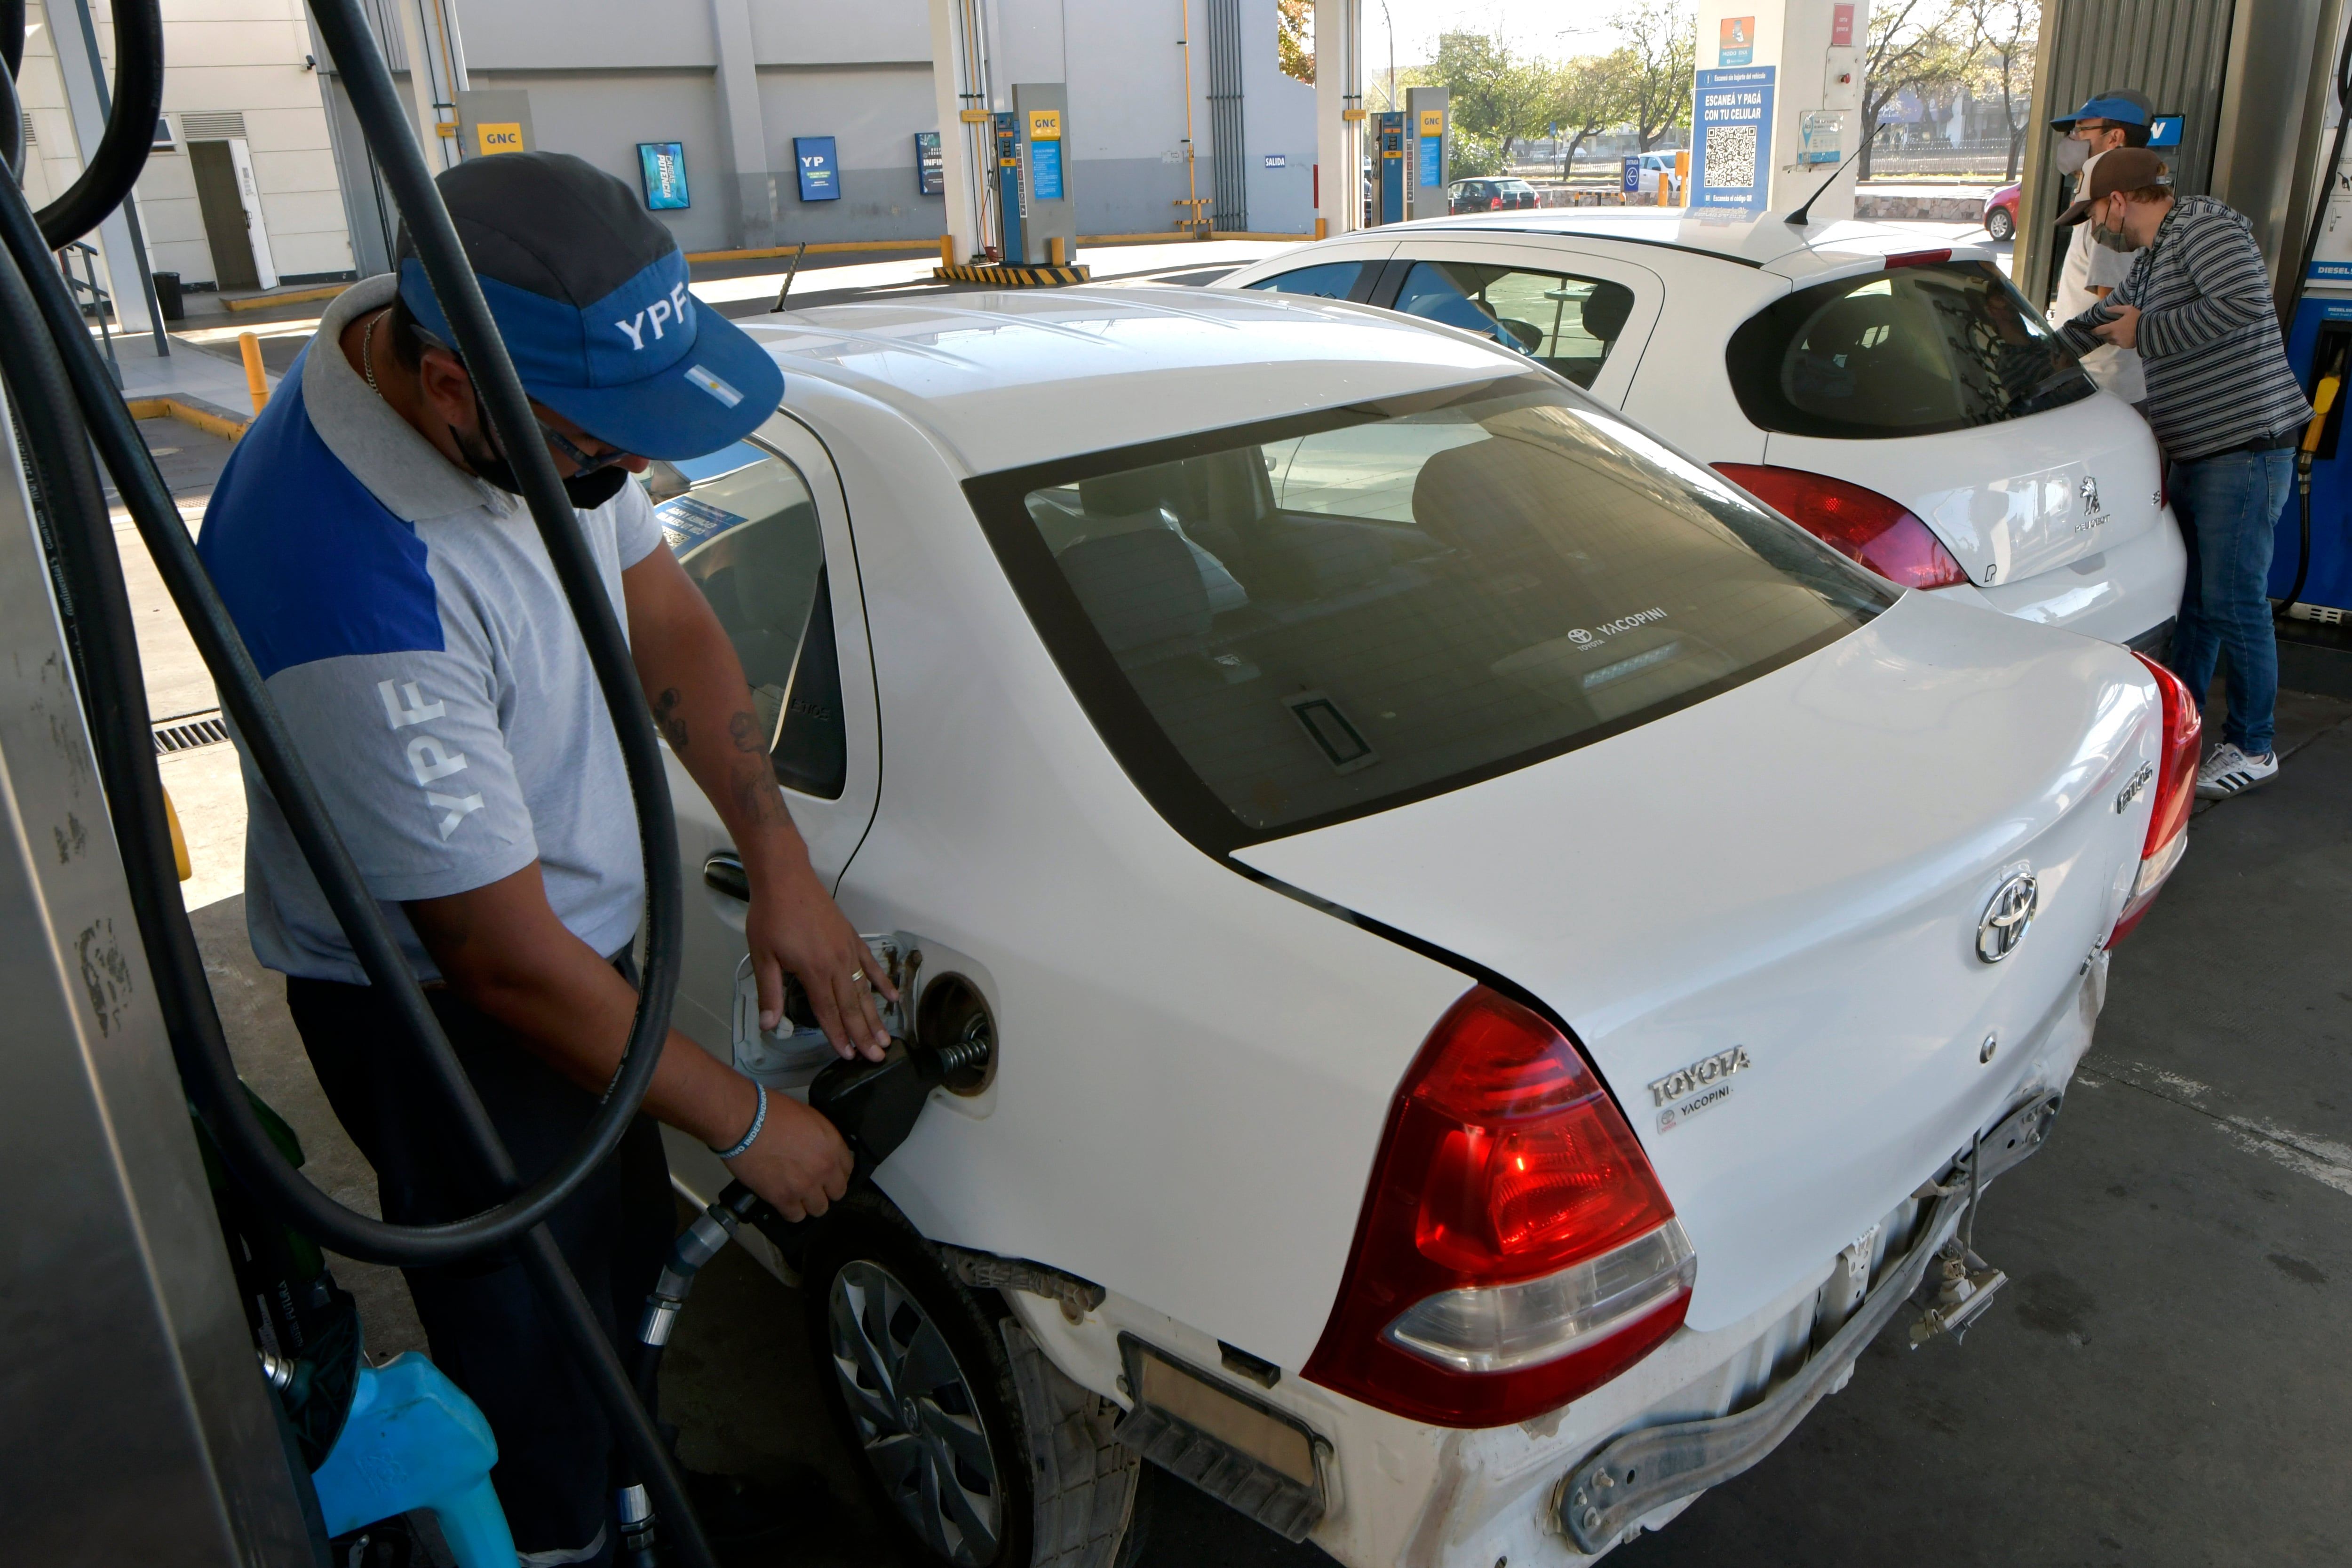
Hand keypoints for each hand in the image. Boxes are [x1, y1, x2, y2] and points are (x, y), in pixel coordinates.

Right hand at [724, 1090, 852, 1221]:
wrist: (745, 1121)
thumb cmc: (770, 1112)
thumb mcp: (807, 1116)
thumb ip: (820, 1138)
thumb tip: (820, 1149)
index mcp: (832, 1144)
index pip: (848, 1169)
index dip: (836, 1173)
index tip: (828, 1175)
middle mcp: (824, 1167)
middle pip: (837, 1192)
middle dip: (826, 1190)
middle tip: (812, 1186)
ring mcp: (805, 1185)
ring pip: (819, 1209)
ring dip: (809, 1204)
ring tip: (797, 1196)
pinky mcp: (783, 1198)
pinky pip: (795, 1216)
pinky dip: (790, 1212)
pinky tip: (783, 1202)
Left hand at [744, 854, 896, 1059]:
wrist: (786, 879)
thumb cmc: (770, 917)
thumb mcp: (763, 956)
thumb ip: (769, 992)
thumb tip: (768, 1025)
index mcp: (814, 972)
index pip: (828, 1012)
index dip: (839, 1036)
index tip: (850, 1056)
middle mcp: (836, 964)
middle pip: (852, 1006)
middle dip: (864, 1034)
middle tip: (877, 1057)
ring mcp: (848, 950)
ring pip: (864, 990)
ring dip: (875, 1015)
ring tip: (886, 1037)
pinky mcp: (852, 938)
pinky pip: (870, 964)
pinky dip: (881, 981)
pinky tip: (891, 996)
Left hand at [2092, 302, 2139, 349]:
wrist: (2149, 329)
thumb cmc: (2137, 318)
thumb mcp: (2128, 309)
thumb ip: (2116, 309)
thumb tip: (2106, 309)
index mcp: (2113, 327)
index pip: (2098, 331)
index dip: (2094, 331)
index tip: (2091, 330)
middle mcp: (2114, 336)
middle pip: (2104, 336)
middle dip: (2104, 333)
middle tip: (2107, 330)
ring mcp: (2119, 342)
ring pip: (2111, 341)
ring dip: (2112, 337)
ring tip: (2117, 332)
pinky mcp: (2125, 346)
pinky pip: (2119, 344)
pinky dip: (2120, 340)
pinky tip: (2126, 336)